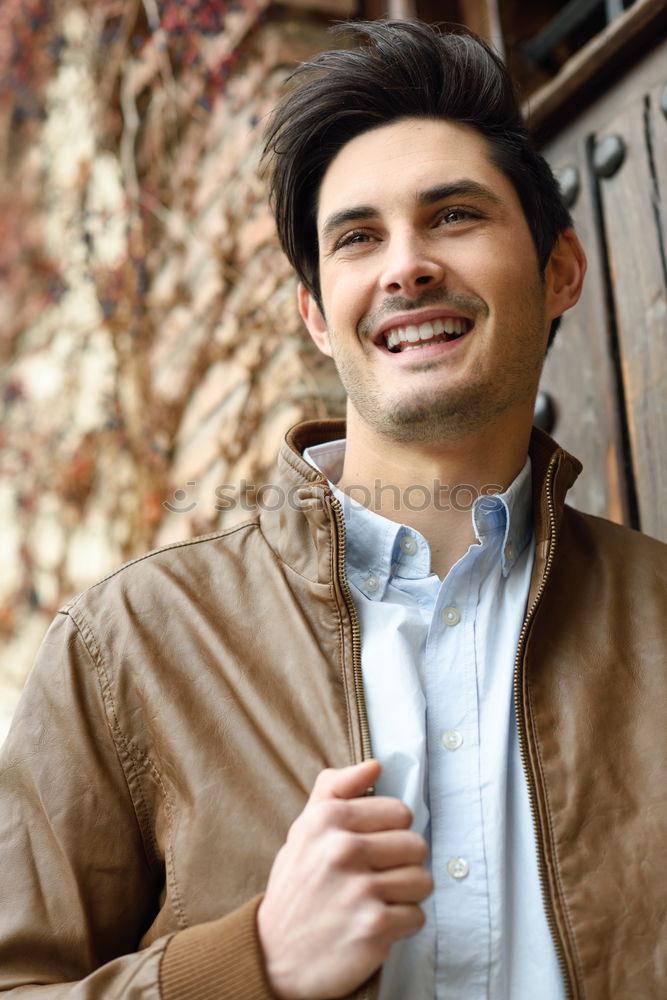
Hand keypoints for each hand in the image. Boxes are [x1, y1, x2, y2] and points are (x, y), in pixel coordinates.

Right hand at [256, 759, 432, 998]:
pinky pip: (417, 916)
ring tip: (377, 901)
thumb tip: (375, 764)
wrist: (272, 955)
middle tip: (376, 877)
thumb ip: (336, 789)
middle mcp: (343, 849)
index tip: (373, 847)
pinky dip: (402, 925)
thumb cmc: (296, 887)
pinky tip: (376, 925)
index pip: (399, 811)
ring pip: (422, 881)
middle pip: (416, 845)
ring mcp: (360, 889)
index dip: (390, 831)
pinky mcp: (374, 927)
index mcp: (327, 819)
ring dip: (405, 896)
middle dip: (402, 864)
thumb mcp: (304, 830)